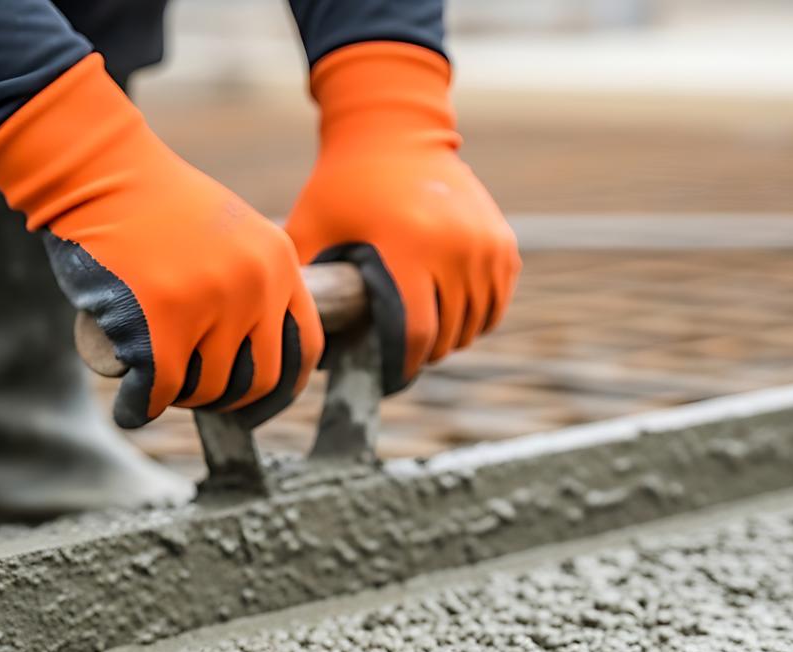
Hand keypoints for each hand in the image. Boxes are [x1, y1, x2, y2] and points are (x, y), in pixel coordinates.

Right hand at [0, 54, 320, 428]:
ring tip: (155, 385)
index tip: (257, 402)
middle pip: (257, 380)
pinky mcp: (160, 323)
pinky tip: (129, 409)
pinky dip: (138, 409)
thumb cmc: (151, 203)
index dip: (284, 387)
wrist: (98, 173)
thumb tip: (254, 345)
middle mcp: (256, 285)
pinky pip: (158, 391)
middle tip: (194, 394)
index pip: (307, 347)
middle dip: (226, 400)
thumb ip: (251, 277)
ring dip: (179, 399)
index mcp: (279, 261)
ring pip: (206, 389)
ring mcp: (210, 305)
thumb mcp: (228, 232)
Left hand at [285, 42, 519, 394]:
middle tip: (396, 359)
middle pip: (448, 334)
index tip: (384, 378)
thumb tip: (290, 341)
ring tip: (421, 337)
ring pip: (476, 324)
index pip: (416, 335)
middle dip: (423, 355)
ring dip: (451, 339)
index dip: (399, 368)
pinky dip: (475, 316)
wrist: (394, 133)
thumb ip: (303, 281)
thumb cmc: (342, 186)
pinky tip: (448, 314)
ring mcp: (486, 244)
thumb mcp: (310, 228)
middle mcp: (457, 247)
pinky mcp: (503, 242)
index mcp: (410, 247)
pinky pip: (496, 302)